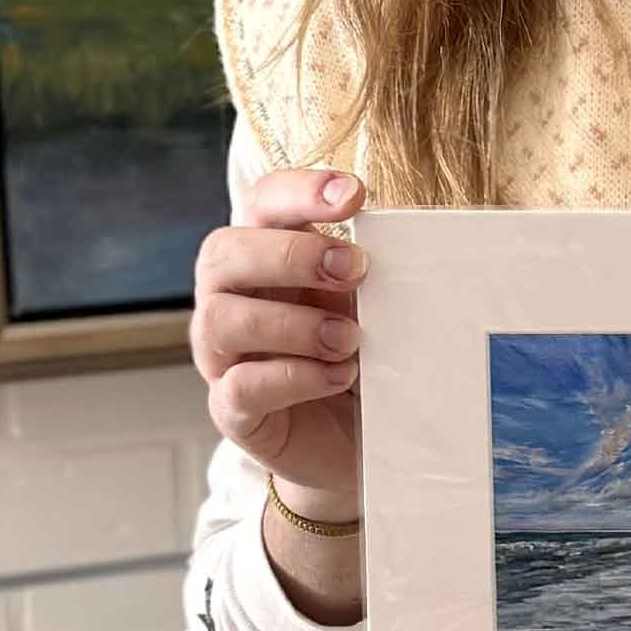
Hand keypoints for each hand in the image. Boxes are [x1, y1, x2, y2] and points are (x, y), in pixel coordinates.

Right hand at [191, 167, 367, 508]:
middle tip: (354, 269)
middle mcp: (232, 298)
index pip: (261, 204)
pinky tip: (338, 377)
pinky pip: (240, 386)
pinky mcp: (234, 410)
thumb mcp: (369, 302)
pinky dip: (294, 377)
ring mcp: (223, 355)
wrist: (354, 440)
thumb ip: (366, 271)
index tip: (354, 195)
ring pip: (220, 318)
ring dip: (294, 323)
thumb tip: (410, 240)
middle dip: (291, 255)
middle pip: (221, 252)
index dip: (299, 191)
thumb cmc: (356, 354)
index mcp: (266, 257)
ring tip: (350, 340)